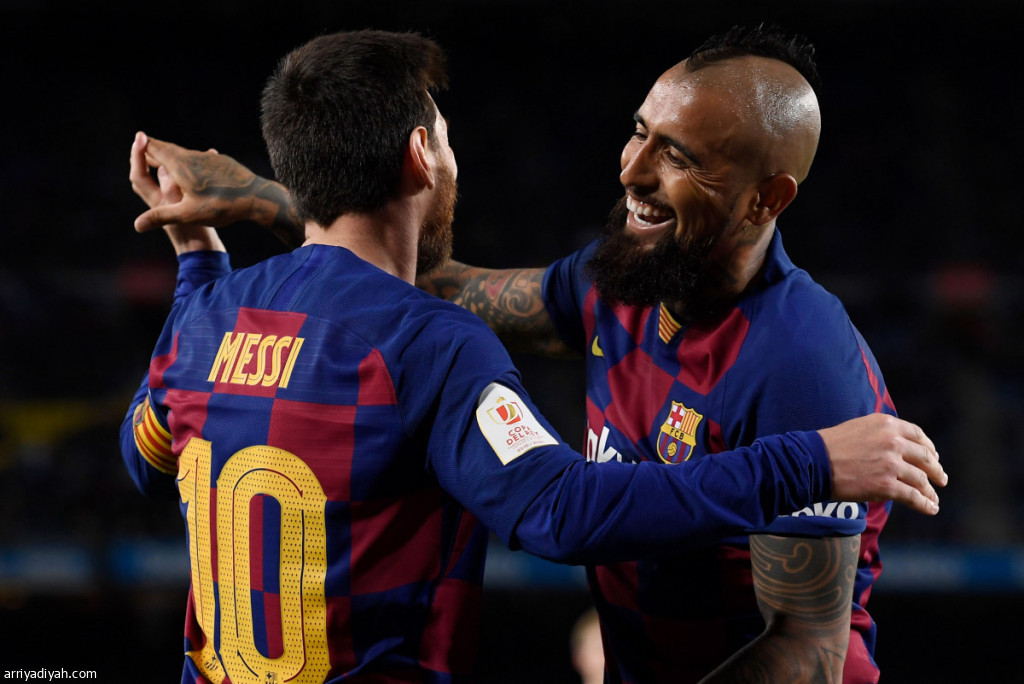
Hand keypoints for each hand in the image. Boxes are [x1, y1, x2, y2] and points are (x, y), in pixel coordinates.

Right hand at [132, 133, 303, 247]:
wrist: (257, 197)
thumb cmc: (222, 206)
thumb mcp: (189, 214)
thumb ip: (162, 217)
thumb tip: (137, 226)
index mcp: (180, 165)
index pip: (155, 149)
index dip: (142, 147)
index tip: (135, 143)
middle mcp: (192, 156)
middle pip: (168, 148)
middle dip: (155, 150)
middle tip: (143, 148)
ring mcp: (209, 158)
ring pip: (185, 153)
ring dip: (172, 155)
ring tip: (164, 158)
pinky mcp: (222, 162)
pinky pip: (200, 159)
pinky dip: (189, 161)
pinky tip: (193, 168)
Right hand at [818, 413, 946, 514]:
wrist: (813, 462)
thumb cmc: (830, 447)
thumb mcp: (859, 428)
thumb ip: (881, 434)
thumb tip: (898, 448)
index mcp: (886, 424)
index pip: (917, 434)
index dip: (929, 447)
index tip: (933, 456)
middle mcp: (893, 441)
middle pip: (925, 457)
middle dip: (936, 470)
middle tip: (941, 479)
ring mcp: (891, 464)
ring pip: (920, 479)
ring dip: (930, 491)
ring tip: (934, 499)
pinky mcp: (887, 485)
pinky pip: (913, 496)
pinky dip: (925, 504)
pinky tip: (930, 509)